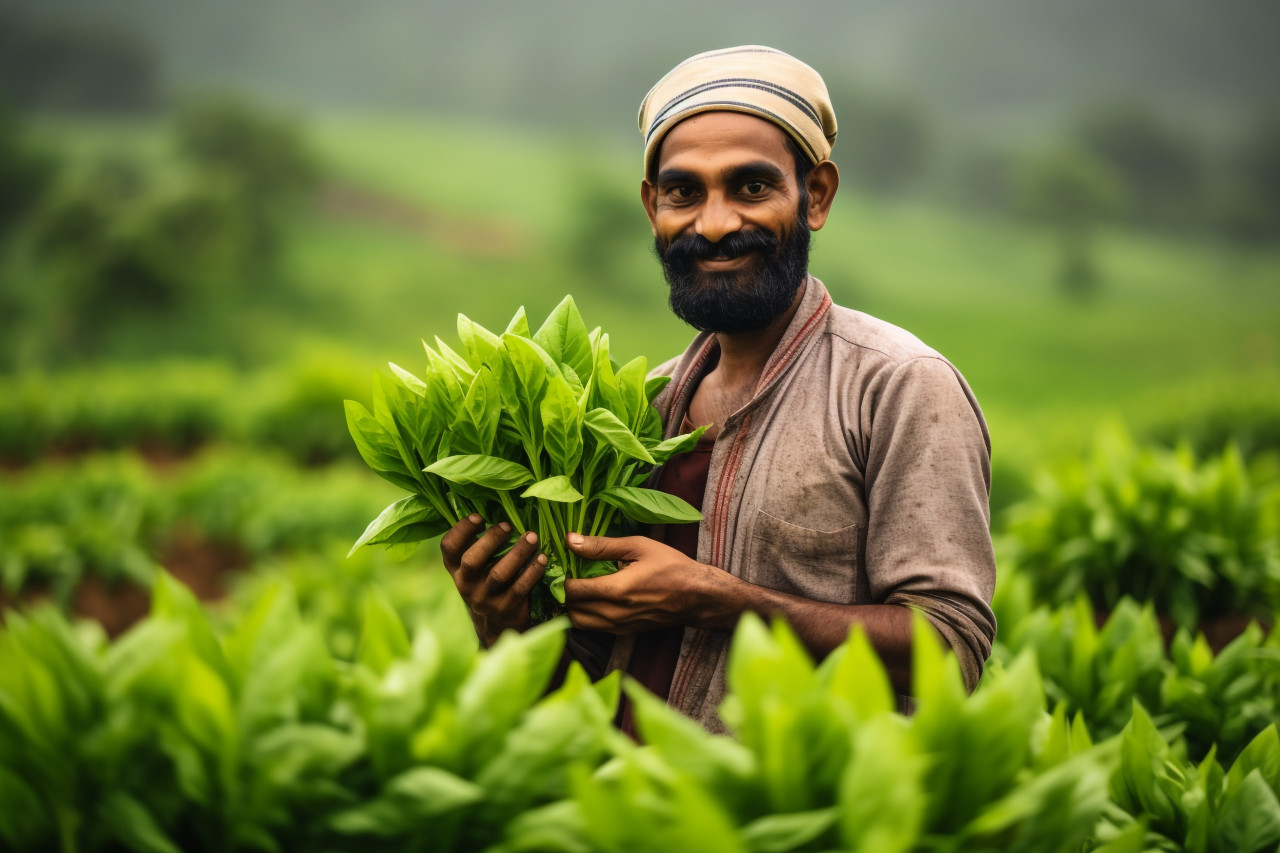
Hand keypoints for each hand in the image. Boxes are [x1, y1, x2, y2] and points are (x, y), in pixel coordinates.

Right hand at [440, 514, 547, 646]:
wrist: (496, 625)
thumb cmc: (488, 582)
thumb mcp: (476, 567)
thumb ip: (479, 543)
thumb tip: (495, 505)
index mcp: (456, 569)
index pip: (449, 548)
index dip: (461, 530)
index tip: (479, 516)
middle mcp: (466, 584)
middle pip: (472, 561)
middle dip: (491, 540)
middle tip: (508, 525)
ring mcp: (485, 599)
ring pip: (498, 574)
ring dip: (517, 553)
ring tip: (532, 537)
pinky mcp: (506, 608)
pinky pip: (520, 588)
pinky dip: (532, 571)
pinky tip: (542, 558)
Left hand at [562, 532, 736, 633]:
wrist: (697, 596)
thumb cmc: (670, 566)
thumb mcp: (638, 546)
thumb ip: (602, 546)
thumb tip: (570, 540)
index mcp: (616, 590)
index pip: (571, 590)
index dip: (560, 577)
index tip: (562, 564)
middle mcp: (614, 614)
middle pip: (570, 609)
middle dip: (563, 592)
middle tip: (566, 573)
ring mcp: (618, 626)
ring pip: (578, 622)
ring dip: (572, 606)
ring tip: (577, 586)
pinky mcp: (623, 632)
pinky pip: (592, 628)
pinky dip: (585, 614)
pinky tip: (592, 597)